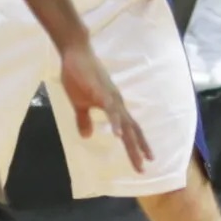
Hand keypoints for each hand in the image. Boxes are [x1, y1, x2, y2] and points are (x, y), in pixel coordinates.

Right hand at [56, 41, 152, 172]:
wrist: (75, 53)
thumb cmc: (78, 76)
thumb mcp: (80, 103)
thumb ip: (84, 120)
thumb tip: (87, 136)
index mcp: (113, 106)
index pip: (129, 128)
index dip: (137, 144)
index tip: (145, 161)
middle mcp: (117, 103)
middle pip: (132, 129)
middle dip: (138, 149)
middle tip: (144, 168)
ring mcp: (110, 97)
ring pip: (125, 123)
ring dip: (132, 141)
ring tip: (138, 158)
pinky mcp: (100, 91)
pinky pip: (110, 110)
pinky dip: (116, 123)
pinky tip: (118, 135)